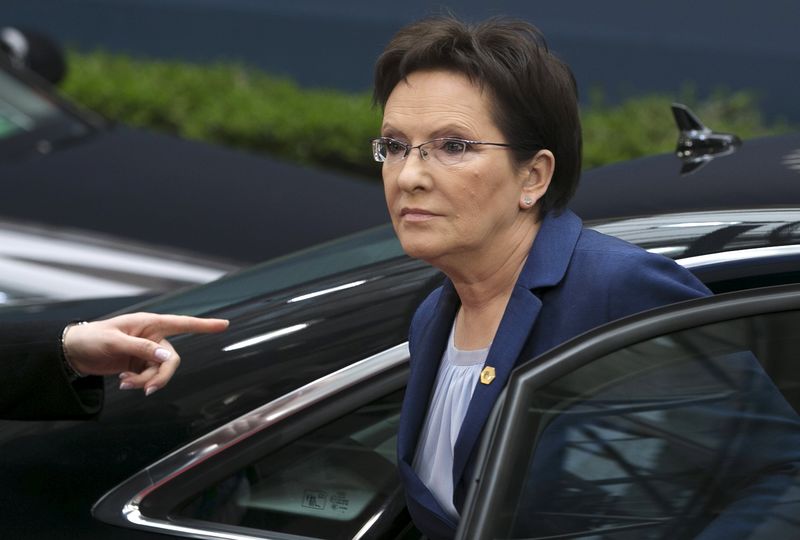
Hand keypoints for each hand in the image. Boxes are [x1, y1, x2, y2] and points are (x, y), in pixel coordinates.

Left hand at [63, 313, 228, 395]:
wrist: (73, 352)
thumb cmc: (92, 338)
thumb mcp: (115, 342)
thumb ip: (142, 349)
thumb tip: (165, 357)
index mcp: (150, 323)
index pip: (183, 323)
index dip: (204, 325)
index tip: (225, 325)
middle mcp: (153, 337)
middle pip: (172, 359)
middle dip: (161, 376)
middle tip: (147, 389)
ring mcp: (147, 352)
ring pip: (160, 371)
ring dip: (146, 381)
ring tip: (125, 385)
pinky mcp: (140, 364)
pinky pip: (149, 377)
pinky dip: (138, 383)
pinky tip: (123, 383)